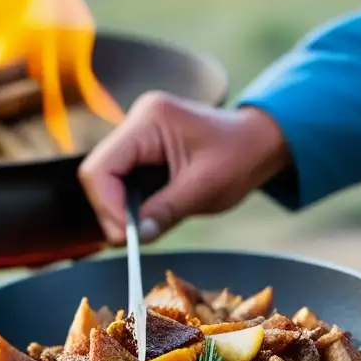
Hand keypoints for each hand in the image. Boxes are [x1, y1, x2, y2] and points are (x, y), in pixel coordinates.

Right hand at [78, 92, 290, 243]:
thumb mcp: (205, 188)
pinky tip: (147, 217)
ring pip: (107, 178)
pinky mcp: (143, 147)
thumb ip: (166, 211)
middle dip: (111, 210)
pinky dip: (130, 202)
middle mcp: (138, 120)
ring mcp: (139, 133)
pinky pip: (123, 178)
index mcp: (150, 120)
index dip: (107, 205)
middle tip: (133, 240)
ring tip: (142, 232)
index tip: (126, 236)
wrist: (261, 141)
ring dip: (120, 209)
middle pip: (99, 172)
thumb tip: (138, 238)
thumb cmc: (241, 156)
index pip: (103, 166)